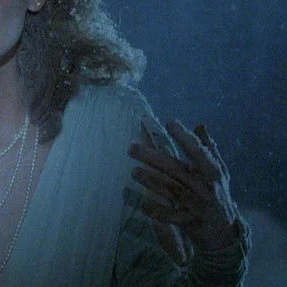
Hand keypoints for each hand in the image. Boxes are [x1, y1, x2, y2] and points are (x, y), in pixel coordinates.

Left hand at [128, 120, 240, 251]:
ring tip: (133, 172)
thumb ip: (208, 148)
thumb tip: (200, 124)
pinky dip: (157, 211)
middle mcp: (205, 187)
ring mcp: (198, 205)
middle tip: (131, 148)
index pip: (198, 151)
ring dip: (151, 182)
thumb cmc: (218, 194)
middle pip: (176, 169)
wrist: (225, 233)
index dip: (185, 137)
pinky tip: (142, 203)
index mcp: (212, 172)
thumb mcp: (218, 172)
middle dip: (153, 158)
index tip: (170, 122)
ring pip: (172, 191)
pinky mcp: (190, 222)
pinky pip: (171, 217)